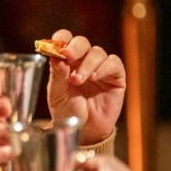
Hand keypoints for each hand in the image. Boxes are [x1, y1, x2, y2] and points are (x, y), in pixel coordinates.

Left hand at [45, 30, 125, 145]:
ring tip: (77, 80)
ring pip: (97, 52)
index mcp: (66, 62)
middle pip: (82, 42)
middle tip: (68, 56)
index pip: (65, 40)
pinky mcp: (115, 77)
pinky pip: (113, 63)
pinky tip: (95, 78)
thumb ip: (56, 75)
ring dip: (87, 64)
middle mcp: (83, 61)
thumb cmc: (67, 112)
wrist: (83, 131)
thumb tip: (56, 56)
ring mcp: (100, 68)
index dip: (61, 38)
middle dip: (75, 47)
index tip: (57, 43)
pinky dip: (104, 68)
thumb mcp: (56, 95)